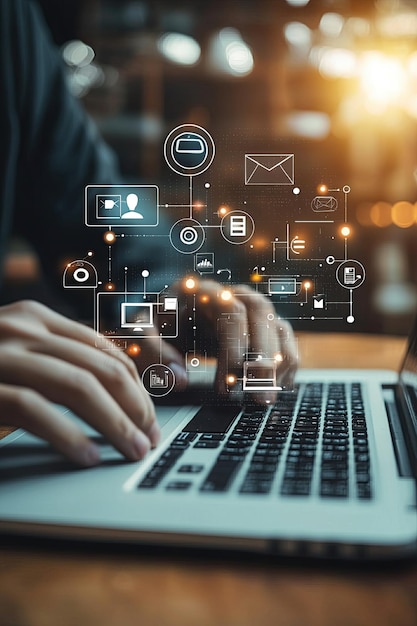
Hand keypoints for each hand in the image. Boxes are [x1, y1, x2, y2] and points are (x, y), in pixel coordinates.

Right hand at [0, 300, 159, 465]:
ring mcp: (3, 354)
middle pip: (100, 367)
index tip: (149, 418)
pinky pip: (33, 409)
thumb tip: (108, 398)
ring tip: (132, 450)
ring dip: (115, 423)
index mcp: (36, 319)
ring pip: (78, 385)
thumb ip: (54, 362)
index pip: (103, 350)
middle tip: (149, 438)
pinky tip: (87, 455)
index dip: (135, 386)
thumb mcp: (14, 352)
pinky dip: (67, 435)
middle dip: (136, 406)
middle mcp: (24, 328)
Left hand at [133, 278, 297, 403]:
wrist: (169, 311)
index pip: (231, 313)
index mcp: (203, 290)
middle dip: (263, 359)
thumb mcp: (142, 332)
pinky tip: (278, 388)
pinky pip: (285, 339)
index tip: (226, 387)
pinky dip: (286, 363)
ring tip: (268, 398)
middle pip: (262, 316)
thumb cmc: (157, 322)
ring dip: (279, 364)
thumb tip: (179, 379)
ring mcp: (250, 307)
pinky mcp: (262, 324)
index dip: (233, 350)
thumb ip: (152, 351)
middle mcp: (232, 293)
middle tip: (258, 396)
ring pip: (278, 326)